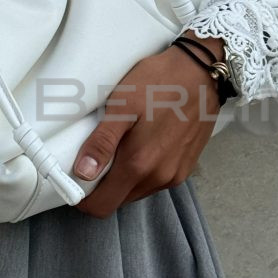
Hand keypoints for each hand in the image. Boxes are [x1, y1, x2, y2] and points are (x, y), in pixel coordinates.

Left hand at [70, 39, 223, 218]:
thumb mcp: (122, 106)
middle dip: (102, 186)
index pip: (103, 206)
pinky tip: (141, 146)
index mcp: (139, 165)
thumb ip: (103, 142)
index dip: (84, 198)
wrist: (202, 71)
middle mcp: (159, 178)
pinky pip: (154, 182)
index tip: (75, 179)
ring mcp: (175, 175)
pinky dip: (142, 171)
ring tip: (119, 147)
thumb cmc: (159, 82)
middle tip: (95, 156)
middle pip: (118, 200)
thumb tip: (83, 173)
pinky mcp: (186, 167)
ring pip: (136, 191)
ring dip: (123, 177)